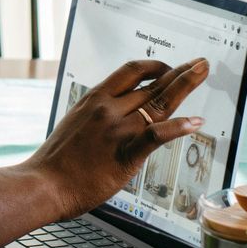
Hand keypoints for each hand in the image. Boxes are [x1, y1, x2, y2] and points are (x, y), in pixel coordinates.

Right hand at [24, 57, 208, 221]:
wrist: (43, 184)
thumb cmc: (56, 161)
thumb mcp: (75, 122)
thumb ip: (97, 115)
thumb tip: (116, 112)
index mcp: (95, 99)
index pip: (131, 71)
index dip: (156, 66)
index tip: (170, 68)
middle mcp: (108, 108)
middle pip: (152, 84)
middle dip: (180, 72)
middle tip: (200, 63)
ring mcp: (118, 130)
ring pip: (159, 102)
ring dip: (185, 86)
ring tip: (203, 74)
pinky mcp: (125, 154)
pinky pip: (157, 136)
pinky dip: (179, 127)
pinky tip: (195, 122)